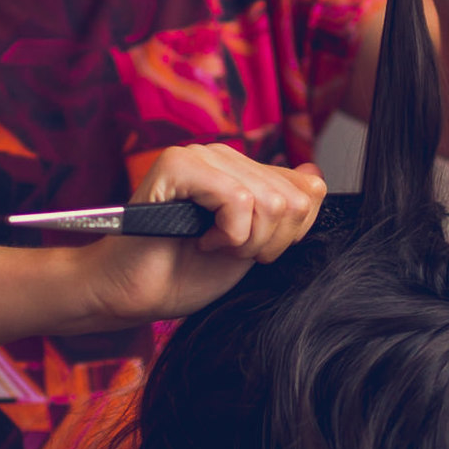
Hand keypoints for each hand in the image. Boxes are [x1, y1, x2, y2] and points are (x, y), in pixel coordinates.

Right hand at [76, 145, 326, 324]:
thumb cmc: (184, 272)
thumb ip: (284, 214)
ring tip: (214, 245)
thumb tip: (316, 178)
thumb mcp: (252, 246)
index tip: (253, 250)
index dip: (289, 235)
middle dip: (269, 241)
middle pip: (293, 200)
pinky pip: (239, 201)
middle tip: (230, 251)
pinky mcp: (178, 166)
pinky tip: (202, 240)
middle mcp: (223, 155)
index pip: (306, 190)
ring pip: (269, 201)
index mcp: (243, 170)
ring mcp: (199, 156)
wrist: (133, 293)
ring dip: (246, 240)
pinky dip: (228, 235)